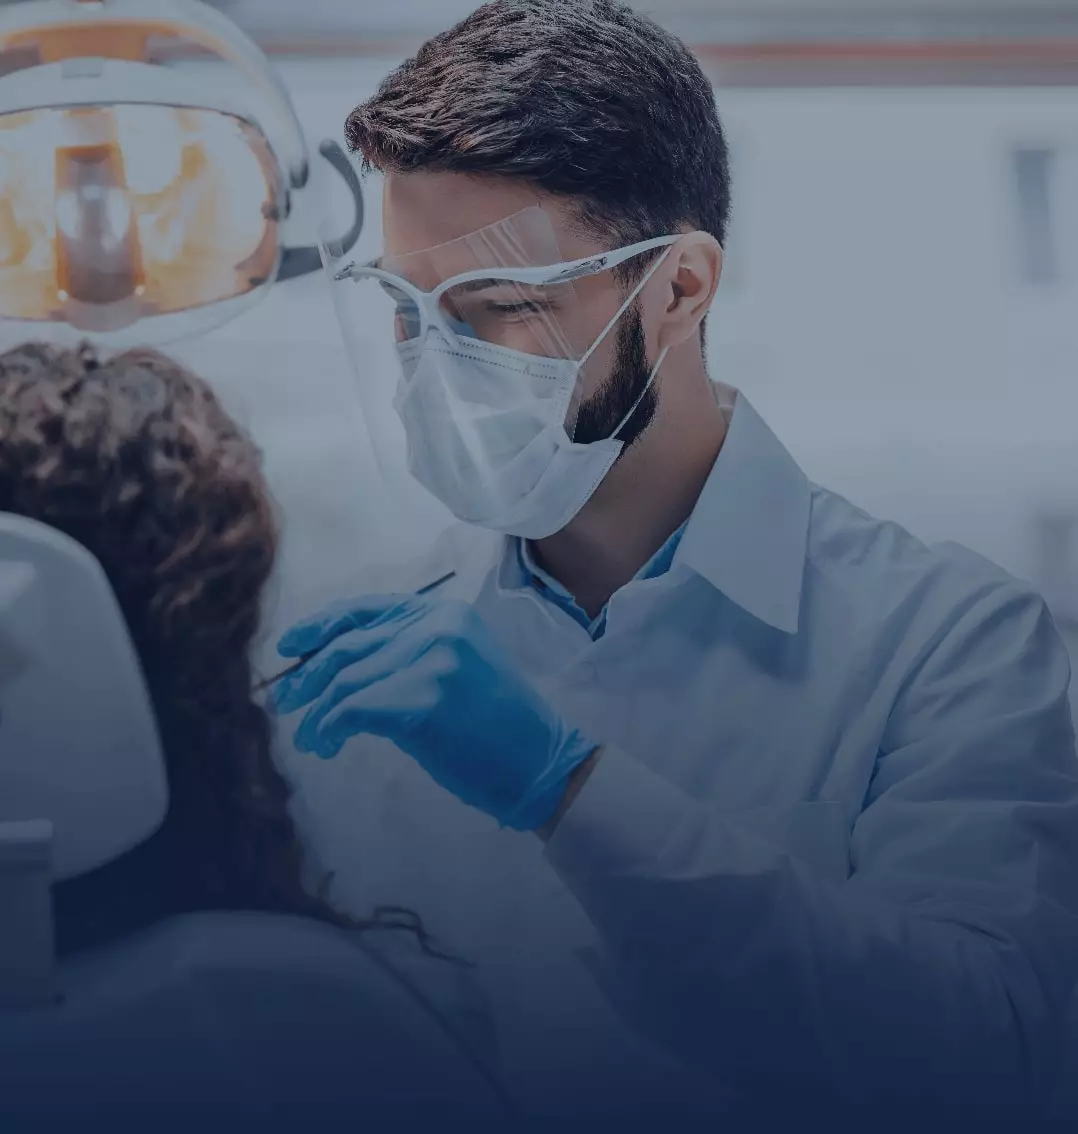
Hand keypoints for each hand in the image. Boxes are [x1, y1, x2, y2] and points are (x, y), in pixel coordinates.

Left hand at [269, 594, 597, 831]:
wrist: (539, 761)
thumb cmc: (497, 723)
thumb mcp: (456, 665)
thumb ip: (408, 651)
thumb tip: (337, 665)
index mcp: (444, 611)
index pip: (366, 610)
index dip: (320, 627)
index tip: (288, 646)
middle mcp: (437, 625)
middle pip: (348, 646)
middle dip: (308, 675)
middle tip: (286, 703)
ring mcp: (432, 659)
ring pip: (345, 681)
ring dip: (318, 714)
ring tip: (309, 738)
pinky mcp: (423, 699)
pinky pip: (352, 710)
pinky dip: (330, 729)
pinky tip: (327, 745)